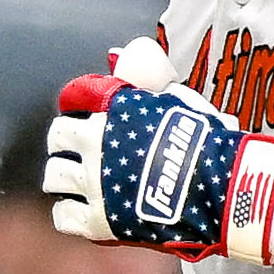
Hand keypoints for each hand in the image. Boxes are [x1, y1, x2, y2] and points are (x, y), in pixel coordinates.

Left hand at [47, 38, 273, 264]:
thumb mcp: (179, 97)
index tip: (82, 110)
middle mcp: (96, 141)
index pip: (76, 94)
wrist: (219, 189)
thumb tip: (123, 54)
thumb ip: (147, 79)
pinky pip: (64, 215)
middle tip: (78, 152)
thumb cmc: (208, 143)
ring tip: (78, 184)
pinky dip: (70, 213)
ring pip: (54, 176)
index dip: (77, 102)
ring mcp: (93, 181)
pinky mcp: (97, 219)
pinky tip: (83, 211)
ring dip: (64, 178)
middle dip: (66, 142)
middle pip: (58, 136)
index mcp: (114, 106)